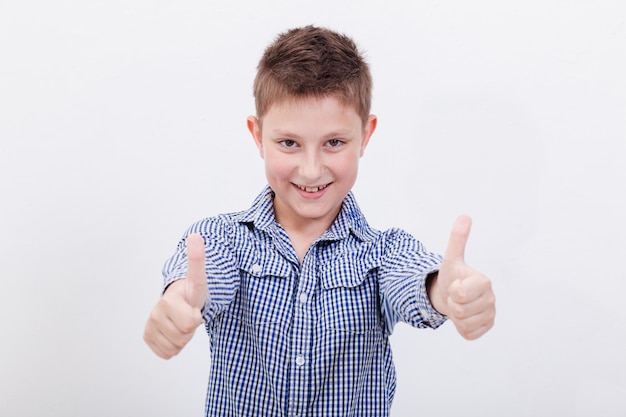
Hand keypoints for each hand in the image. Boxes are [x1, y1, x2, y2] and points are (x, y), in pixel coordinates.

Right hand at [143, 233, 207, 357]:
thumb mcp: (199, 277)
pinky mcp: (147, 336)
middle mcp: (155, 313)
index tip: (193, 307)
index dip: (196, 318)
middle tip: (189, 314)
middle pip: (183, 337)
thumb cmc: (191, 291)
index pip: (190, 323)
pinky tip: (174, 330)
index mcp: (168, 301)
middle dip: (190, 328)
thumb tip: (196, 235)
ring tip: (182, 320)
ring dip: (183, 337)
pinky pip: (166, 353)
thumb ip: (197, 259)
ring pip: (175, 347)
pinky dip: (174, 346)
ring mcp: (150, 326)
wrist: (180, 299)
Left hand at [434, 215, 495, 339]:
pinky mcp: (486, 328)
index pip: (461, 294)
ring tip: (458, 304)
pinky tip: (463, 316)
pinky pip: (467, 334)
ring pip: (463, 323)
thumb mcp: (450, 258)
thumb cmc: (451, 276)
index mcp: (484, 281)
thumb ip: (457, 239)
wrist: (450, 294)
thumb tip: (465, 216)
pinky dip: (460, 327)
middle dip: (452, 303)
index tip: (455, 284)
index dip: (452, 290)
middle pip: (460, 310)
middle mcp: (491, 298)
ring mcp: (490, 315)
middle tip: (455, 295)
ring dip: (455, 316)